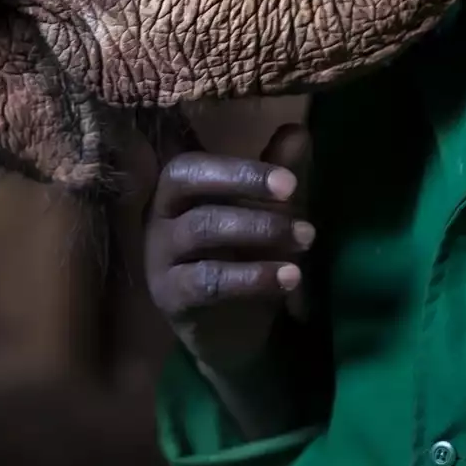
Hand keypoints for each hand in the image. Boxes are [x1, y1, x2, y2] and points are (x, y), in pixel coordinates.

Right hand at [145, 123, 313, 378]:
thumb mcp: (267, 217)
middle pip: (185, 183)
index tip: (287, 180)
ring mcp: (159, 257)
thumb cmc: (244, 261)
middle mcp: (159, 216)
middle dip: (244, 184)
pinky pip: (207, 280)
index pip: (192, 163)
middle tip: (295, 196)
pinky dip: (252, 277)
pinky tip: (291, 277)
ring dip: (259, 229)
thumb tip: (299, 130)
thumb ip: (278, 178)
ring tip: (306, 238)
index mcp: (178, 190)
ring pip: (202, 228)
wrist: (232, 335)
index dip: (237, 167)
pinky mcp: (170, 296)